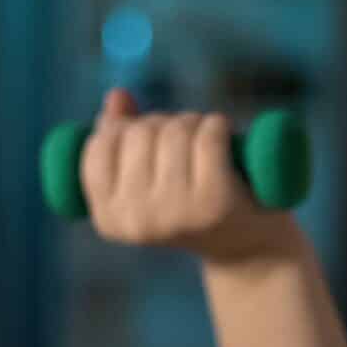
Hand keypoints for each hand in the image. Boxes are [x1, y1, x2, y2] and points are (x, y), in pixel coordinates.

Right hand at [80, 88, 296, 263]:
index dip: (125, 130)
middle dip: (164, 124)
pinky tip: (226, 137)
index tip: (150, 143)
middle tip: (187, 144)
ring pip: (174, 131)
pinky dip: (218, 126)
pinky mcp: (215, 201)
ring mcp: (176, 211)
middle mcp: (138, 220)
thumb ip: (121, 139)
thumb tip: (118, 97)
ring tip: (207, 144)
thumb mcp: (149, 180)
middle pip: (139, 133)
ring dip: (193, 123)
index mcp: (110, 220)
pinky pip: (208, 136)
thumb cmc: (193, 209)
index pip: (99, 147)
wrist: (247, 249)